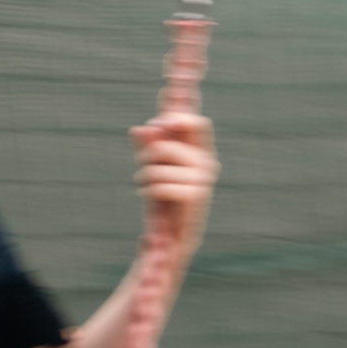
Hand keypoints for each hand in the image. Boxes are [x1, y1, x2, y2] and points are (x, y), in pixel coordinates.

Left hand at [132, 114, 216, 243]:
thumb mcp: (153, 164)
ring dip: (143, 177)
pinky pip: (160, 186)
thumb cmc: (164, 194)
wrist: (173, 231)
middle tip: (143, 166)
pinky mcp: (196, 195)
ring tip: (145, 185)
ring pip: (157, 167)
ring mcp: (203, 178)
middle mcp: (206, 161)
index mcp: (200, 149)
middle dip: (146, 156)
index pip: (197, 124)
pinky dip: (148, 191)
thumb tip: (140, 128)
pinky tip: (148, 195)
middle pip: (165, 146)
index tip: (160, 121)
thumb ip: (149, 143)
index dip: (179, 116)